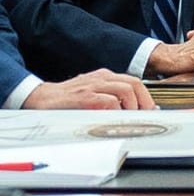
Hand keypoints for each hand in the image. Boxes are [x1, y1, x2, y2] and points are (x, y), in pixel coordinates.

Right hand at [23, 69, 154, 109]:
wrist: (42, 99)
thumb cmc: (68, 100)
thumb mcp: (93, 94)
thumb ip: (111, 98)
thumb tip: (132, 111)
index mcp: (105, 77)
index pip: (134, 82)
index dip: (145, 96)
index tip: (149, 110)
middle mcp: (101, 78)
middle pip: (134, 83)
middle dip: (144, 100)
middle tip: (145, 115)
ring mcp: (94, 86)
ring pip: (125, 90)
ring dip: (133, 106)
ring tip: (132, 118)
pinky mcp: (85, 97)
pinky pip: (109, 101)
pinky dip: (117, 110)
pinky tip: (116, 119)